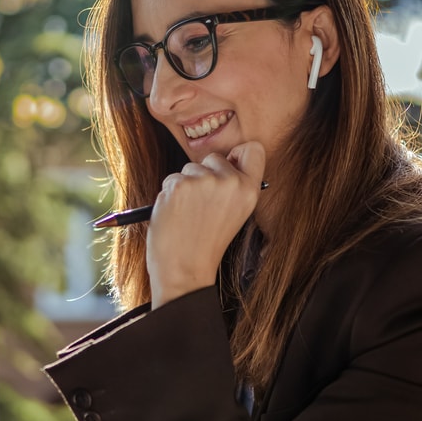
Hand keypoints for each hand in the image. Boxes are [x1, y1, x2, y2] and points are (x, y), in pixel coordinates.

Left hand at [147, 141, 265, 307]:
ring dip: (184, 186)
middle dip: (204, 174)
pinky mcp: (179, 185)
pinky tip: (175, 215)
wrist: (185, 271)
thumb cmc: (206, 245)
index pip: (252, 149)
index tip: (228, 167)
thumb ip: (233, 188)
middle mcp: (230, 182)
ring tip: (188, 215)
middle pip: (214, 157)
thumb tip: (220, 162)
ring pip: (189, 168)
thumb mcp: (235, 214)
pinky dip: (169, 195)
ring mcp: (204, 182)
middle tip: (202, 206)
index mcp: (250, 191)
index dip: (237, 155)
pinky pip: (171, 179)